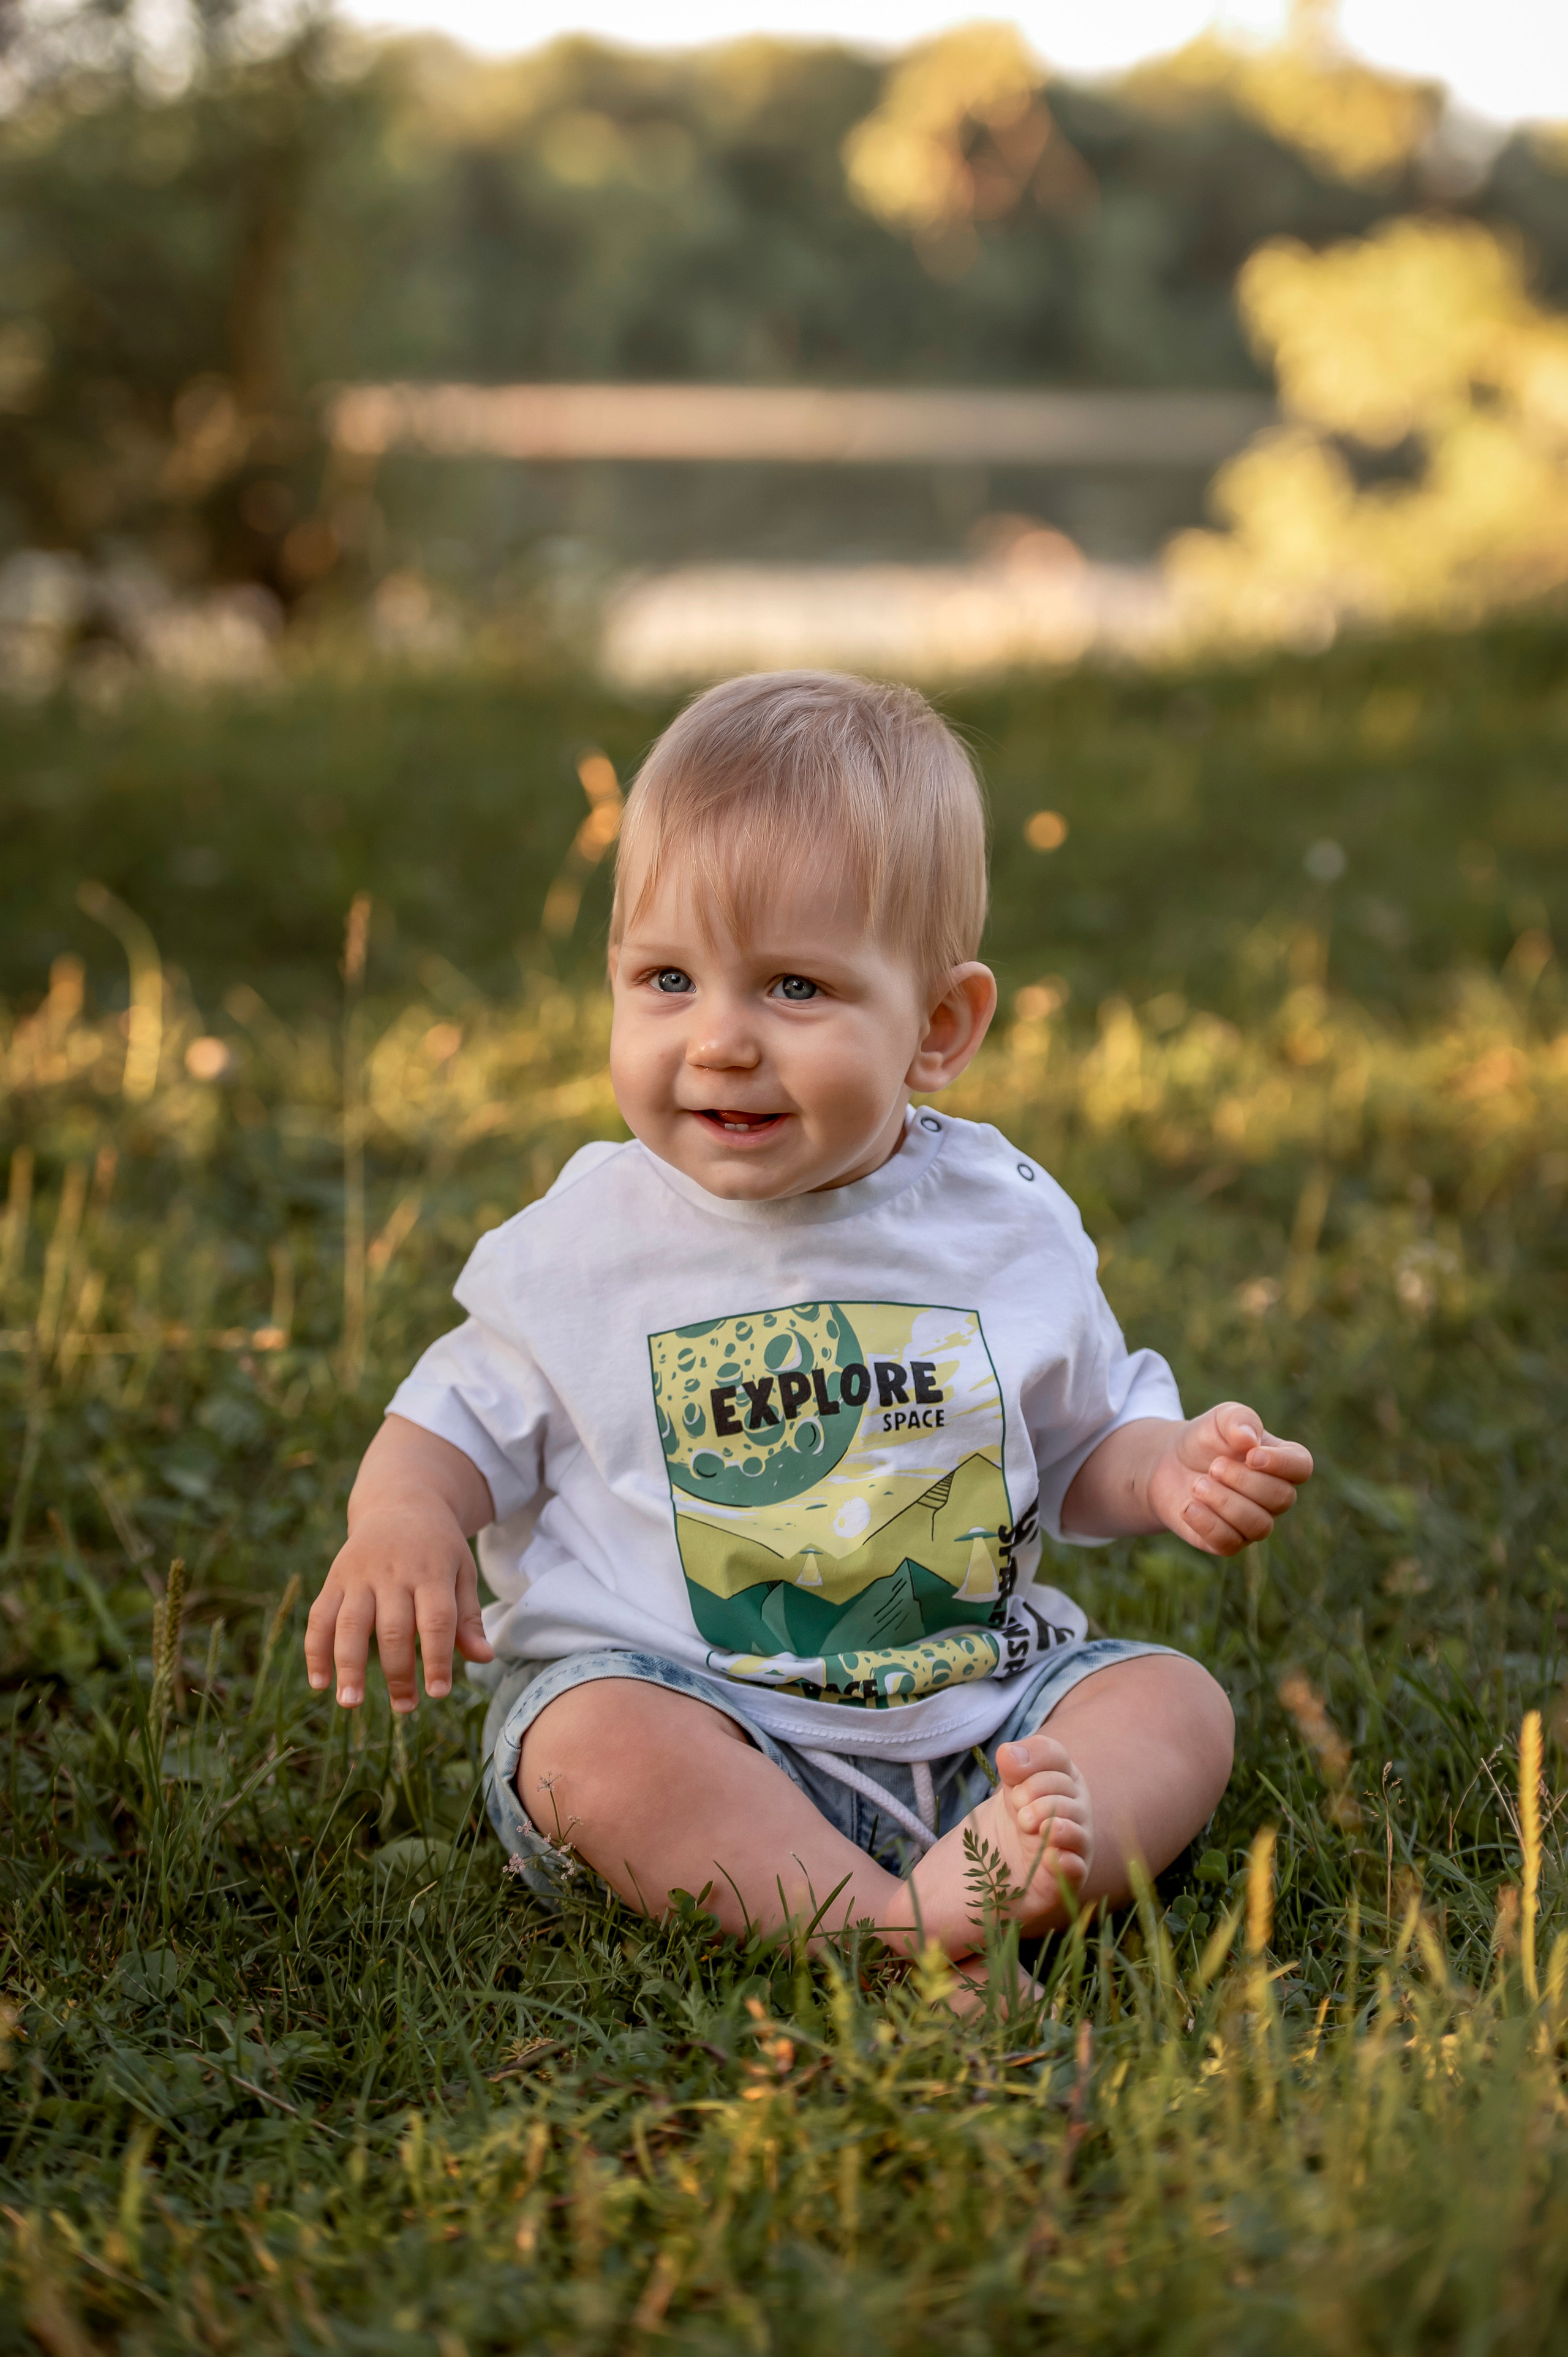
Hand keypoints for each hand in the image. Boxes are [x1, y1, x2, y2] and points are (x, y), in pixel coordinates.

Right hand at [306, 1494, 492, 1711]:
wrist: (400, 1502)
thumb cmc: (438, 1547)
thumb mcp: (462, 1571)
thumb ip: (468, 1617)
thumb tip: (483, 1658)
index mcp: (432, 1571)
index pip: (436, 1621)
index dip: (437, 1658)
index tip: (438, 1693)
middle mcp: (394, 1572)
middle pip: (393, 1628)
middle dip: (397, 1672)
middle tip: (404, 1707)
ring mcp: (360, 1574)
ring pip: (350, 1624)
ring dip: (348, 1666)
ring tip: (351, 1704)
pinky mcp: (335, 1578)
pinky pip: (320, 1616)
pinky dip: (315, 1650)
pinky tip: (320, 1683)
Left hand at [1146, 1401, 1312, 1556]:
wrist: (1169, 1463)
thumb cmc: (1205, 1439)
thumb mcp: (1219, 1418)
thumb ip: (1238, 1420)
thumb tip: (1249, 1439)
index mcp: (1280, 1461)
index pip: (1301, 1467)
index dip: (1281, 1464)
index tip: (1250, 1455)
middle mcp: (1274, 1496)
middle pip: (1282, 1498)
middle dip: (1244, 1481)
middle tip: (1213, 1466)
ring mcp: (1253, 1521)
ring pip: (1259, 1526)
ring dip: (1225, 1503)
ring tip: (1197, 1485)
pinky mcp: (1228, 1541)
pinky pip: (1230, 1544)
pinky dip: (1207, 1524)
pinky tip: (1189, 1506)